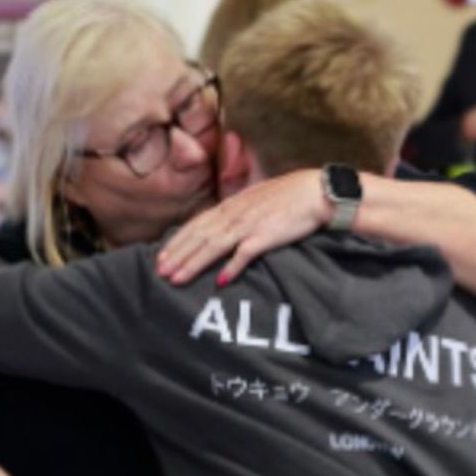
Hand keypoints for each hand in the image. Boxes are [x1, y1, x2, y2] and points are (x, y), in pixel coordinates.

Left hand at [156, 169, 327, 286]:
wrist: (316, 193)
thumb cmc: (288, 197)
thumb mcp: (255, 201)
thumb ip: (237, 214)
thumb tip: (221, 231)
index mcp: (232, 204)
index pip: (197, 223)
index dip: (177, 241)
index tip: (161, 257)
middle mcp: (235, 213)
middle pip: (199, 236)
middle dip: (177, 255)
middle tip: (159, 272)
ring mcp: (249, 224)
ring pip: (213, 246)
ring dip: (193, 263)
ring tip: (177, 279)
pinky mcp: (266, 236)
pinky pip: (244, 254)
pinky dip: (231, 267)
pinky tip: (219, 281)